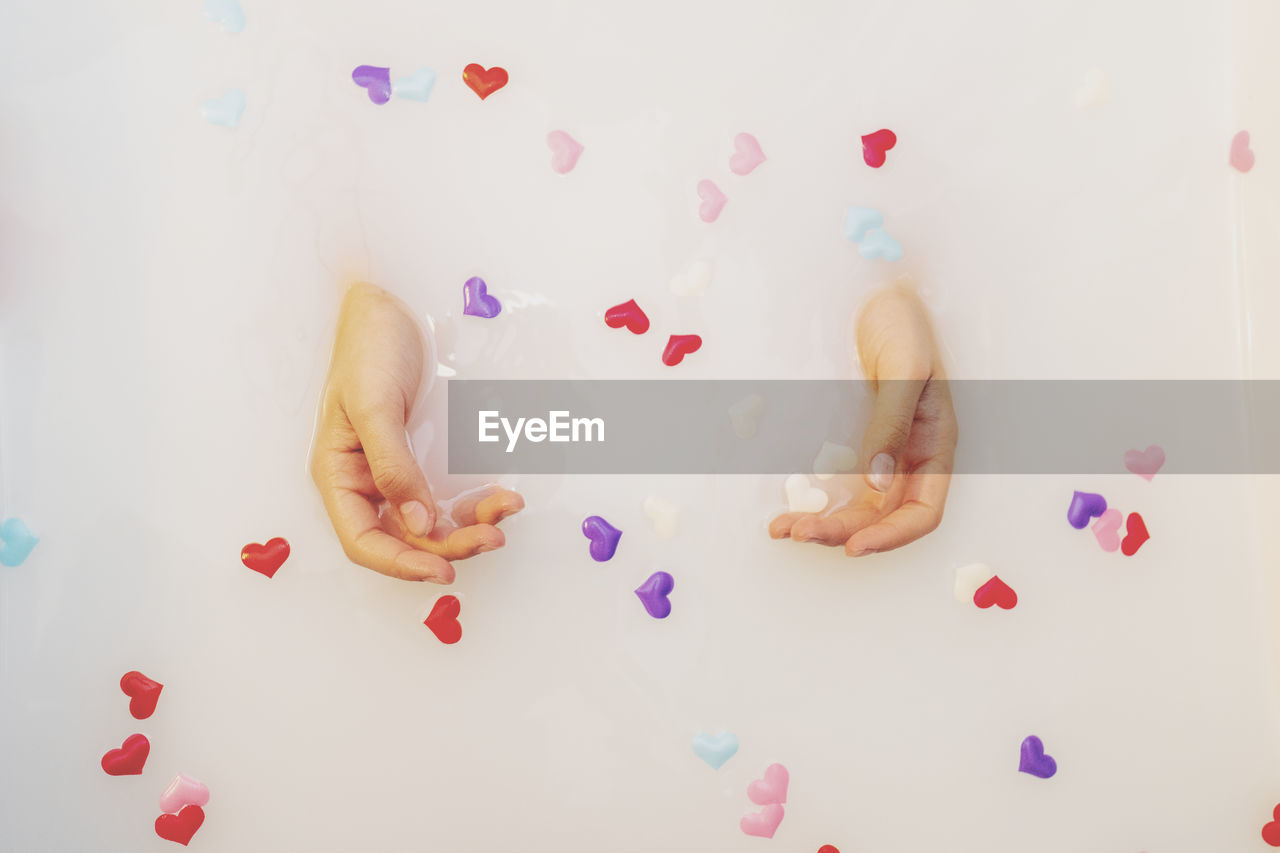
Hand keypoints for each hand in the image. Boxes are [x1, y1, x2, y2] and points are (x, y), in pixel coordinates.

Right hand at [310, 283, 523, 580]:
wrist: (393, 301)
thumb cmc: (369, 345)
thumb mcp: (373, 403)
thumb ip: (392, 464)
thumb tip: (416, 520)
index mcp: (340, 475)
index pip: (363, 540)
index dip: (401, 563)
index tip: (444, 570)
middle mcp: (368, 482)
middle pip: (405, 537)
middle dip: (449, 544)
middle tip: (493, 538)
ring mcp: (400, 472)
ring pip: (435, 521)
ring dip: (470, 526)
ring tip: (506, 512)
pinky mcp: (428, 458)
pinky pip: (453, 494)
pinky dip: (478, 502)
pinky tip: (503, 496)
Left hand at [769, 283, 956, 555]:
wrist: (875, 291)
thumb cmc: (901, 322)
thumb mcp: (904, 368)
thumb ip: (891, 425)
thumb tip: (875, 483)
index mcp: (935, 446)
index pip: (923, 512)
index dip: (892, 536)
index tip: (854, 546)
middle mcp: (908, 458)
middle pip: (882, 516)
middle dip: (842, 532)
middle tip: (797, 532)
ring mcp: (879, 453)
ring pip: (855, 507)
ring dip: (823, 523)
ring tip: (783, 529)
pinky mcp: (850, 442)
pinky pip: (835, 485)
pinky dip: (813, 501)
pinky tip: (785, 509)